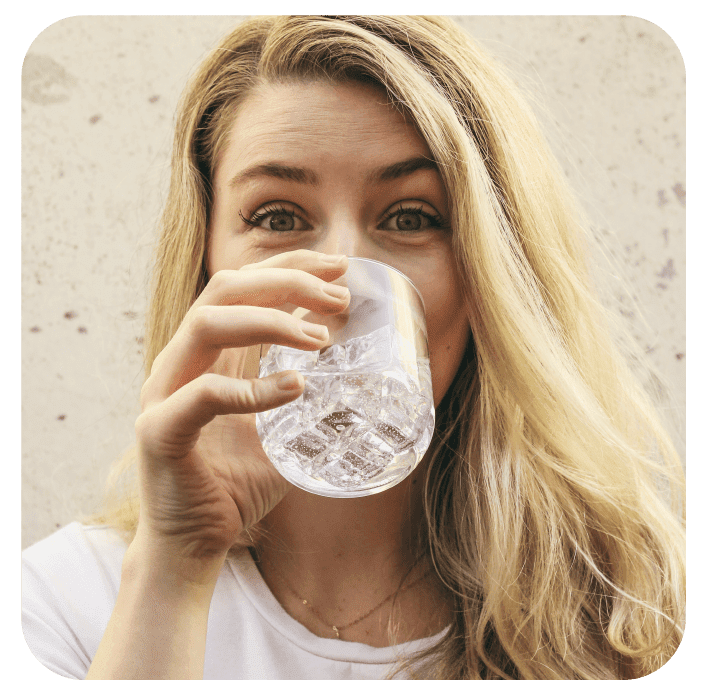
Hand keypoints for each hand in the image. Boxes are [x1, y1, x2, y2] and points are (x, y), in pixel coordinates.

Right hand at [133, 250, 349, 562]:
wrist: (194, 544)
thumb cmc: (236, 483)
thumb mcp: (278, 426)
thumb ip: (298, 390)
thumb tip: (349, 366)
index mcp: (206, 355)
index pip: (243, 287)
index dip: (289, 267)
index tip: (338, 268)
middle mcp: (181, 362)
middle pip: (225, 289)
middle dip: (286, 281)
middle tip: (339, 296)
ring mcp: (164, 393)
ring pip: (207, 325)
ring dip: (270, 321)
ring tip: (321, 339)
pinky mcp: (160, 431)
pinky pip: (204, 395)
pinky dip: (253, 388)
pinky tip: (294, 389)